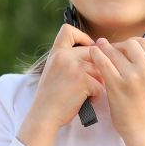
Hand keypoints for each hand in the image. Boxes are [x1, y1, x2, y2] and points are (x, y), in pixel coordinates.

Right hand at [17, 25, 103, 145]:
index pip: (68, 30)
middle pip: (93, 52)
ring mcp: (74, 67)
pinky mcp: (83, 80)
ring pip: (100, 70)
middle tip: (92, 82)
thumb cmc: (51, 98)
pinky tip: (86, 102)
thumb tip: (93, 52)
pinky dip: (96, 96)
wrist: (44, 116)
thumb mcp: (54, 71)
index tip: (88, 49)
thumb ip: (68, 61)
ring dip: (98, 84)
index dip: (82, 37)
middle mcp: (65, 56)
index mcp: (56, 53)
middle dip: (97, 68)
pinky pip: (100, 85)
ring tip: (86, 95)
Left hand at [89, 37, 144, 145]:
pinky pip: (104, 63)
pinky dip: (96, 55)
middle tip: (109, 50)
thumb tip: (128, 50)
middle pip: (130, 44)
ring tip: (97, 49)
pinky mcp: (117, 85)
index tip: (122, 48)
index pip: (144, 43)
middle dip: (118, 45)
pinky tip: (92, 54)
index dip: (131, 42)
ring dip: (104, 48)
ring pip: (115, 51)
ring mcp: (132, 77)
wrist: (143, 130)